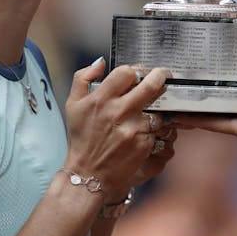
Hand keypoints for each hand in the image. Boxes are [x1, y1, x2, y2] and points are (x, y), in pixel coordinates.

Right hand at [63, 59, 168, 198]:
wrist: (88, 174)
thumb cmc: (82, 137)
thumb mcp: (73, 105)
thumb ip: (83, 77)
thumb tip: (101, 61)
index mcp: (100, 99)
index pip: (127, 72)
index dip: (136, 70)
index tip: (139, 74)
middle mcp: (117, 113)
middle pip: (150, 85)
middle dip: (160, 77)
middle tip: (163, 75)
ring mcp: (133, 129)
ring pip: (159, 107)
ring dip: (160, 105)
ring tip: (156, 106)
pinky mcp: (143, 144)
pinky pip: (159, 128)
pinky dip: (157, 126)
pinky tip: (150, 127)